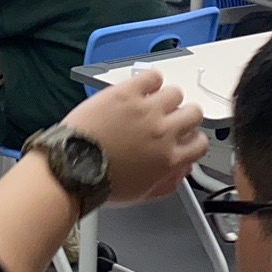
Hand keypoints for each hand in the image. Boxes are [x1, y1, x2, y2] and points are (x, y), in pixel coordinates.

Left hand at [62, 71, 207, 204]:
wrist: (71, 167)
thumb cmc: (100, 182)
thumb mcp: (142, 194)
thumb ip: (168, 183)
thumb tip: (182, 172)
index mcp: (169, 158)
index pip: (200, 143)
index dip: (193, 139)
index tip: (183, 137)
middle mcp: (163, 132)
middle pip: (194, 113)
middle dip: (183, 116)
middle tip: (169, 118)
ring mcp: (146, 110)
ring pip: (175, 93)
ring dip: (166, 98)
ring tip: (151, 103)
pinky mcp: (127, 93)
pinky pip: (152, 77)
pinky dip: (150, 81)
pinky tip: (141, 89)